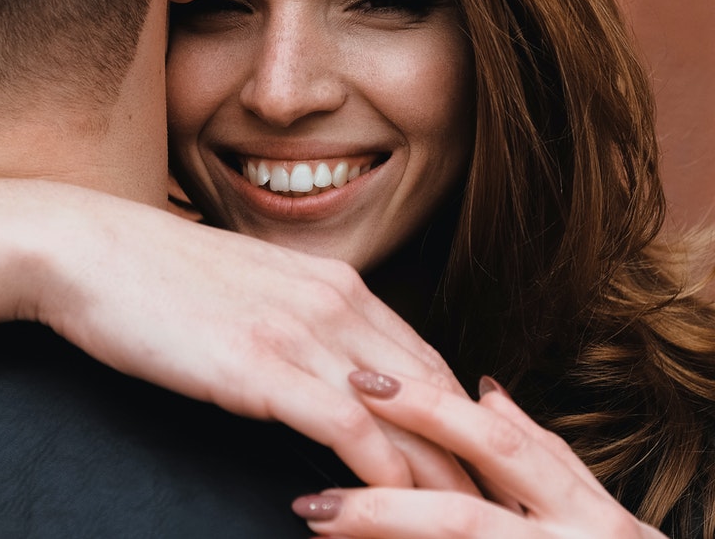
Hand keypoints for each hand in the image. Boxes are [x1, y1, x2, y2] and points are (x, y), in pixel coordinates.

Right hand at [30, 193, 475, 491]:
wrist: (88, 250)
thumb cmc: (154, 274)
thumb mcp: (248, 288)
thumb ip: (297, 321)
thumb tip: (320, 369)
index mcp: (335, 282)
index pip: (427, 362)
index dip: (459, 422)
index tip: (474, 469)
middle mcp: (334, 302)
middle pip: (435, 393)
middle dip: (470, 459)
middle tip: (491, 511)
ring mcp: (300, 332)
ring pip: (405, 419)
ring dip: (438, 483)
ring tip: (459, 531)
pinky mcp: (261, 367)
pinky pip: (348, 434)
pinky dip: (375, 480)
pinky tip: (375, 512)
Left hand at [293, 370, 666, 537]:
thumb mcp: (589, 506)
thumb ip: (538, 452)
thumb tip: (486, 392)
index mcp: (584, 511)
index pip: (496, 444)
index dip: (428, 409)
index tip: (361, 382)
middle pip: (463, 516)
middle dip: (385, 504)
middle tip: (317, 498)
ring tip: (320, 533)